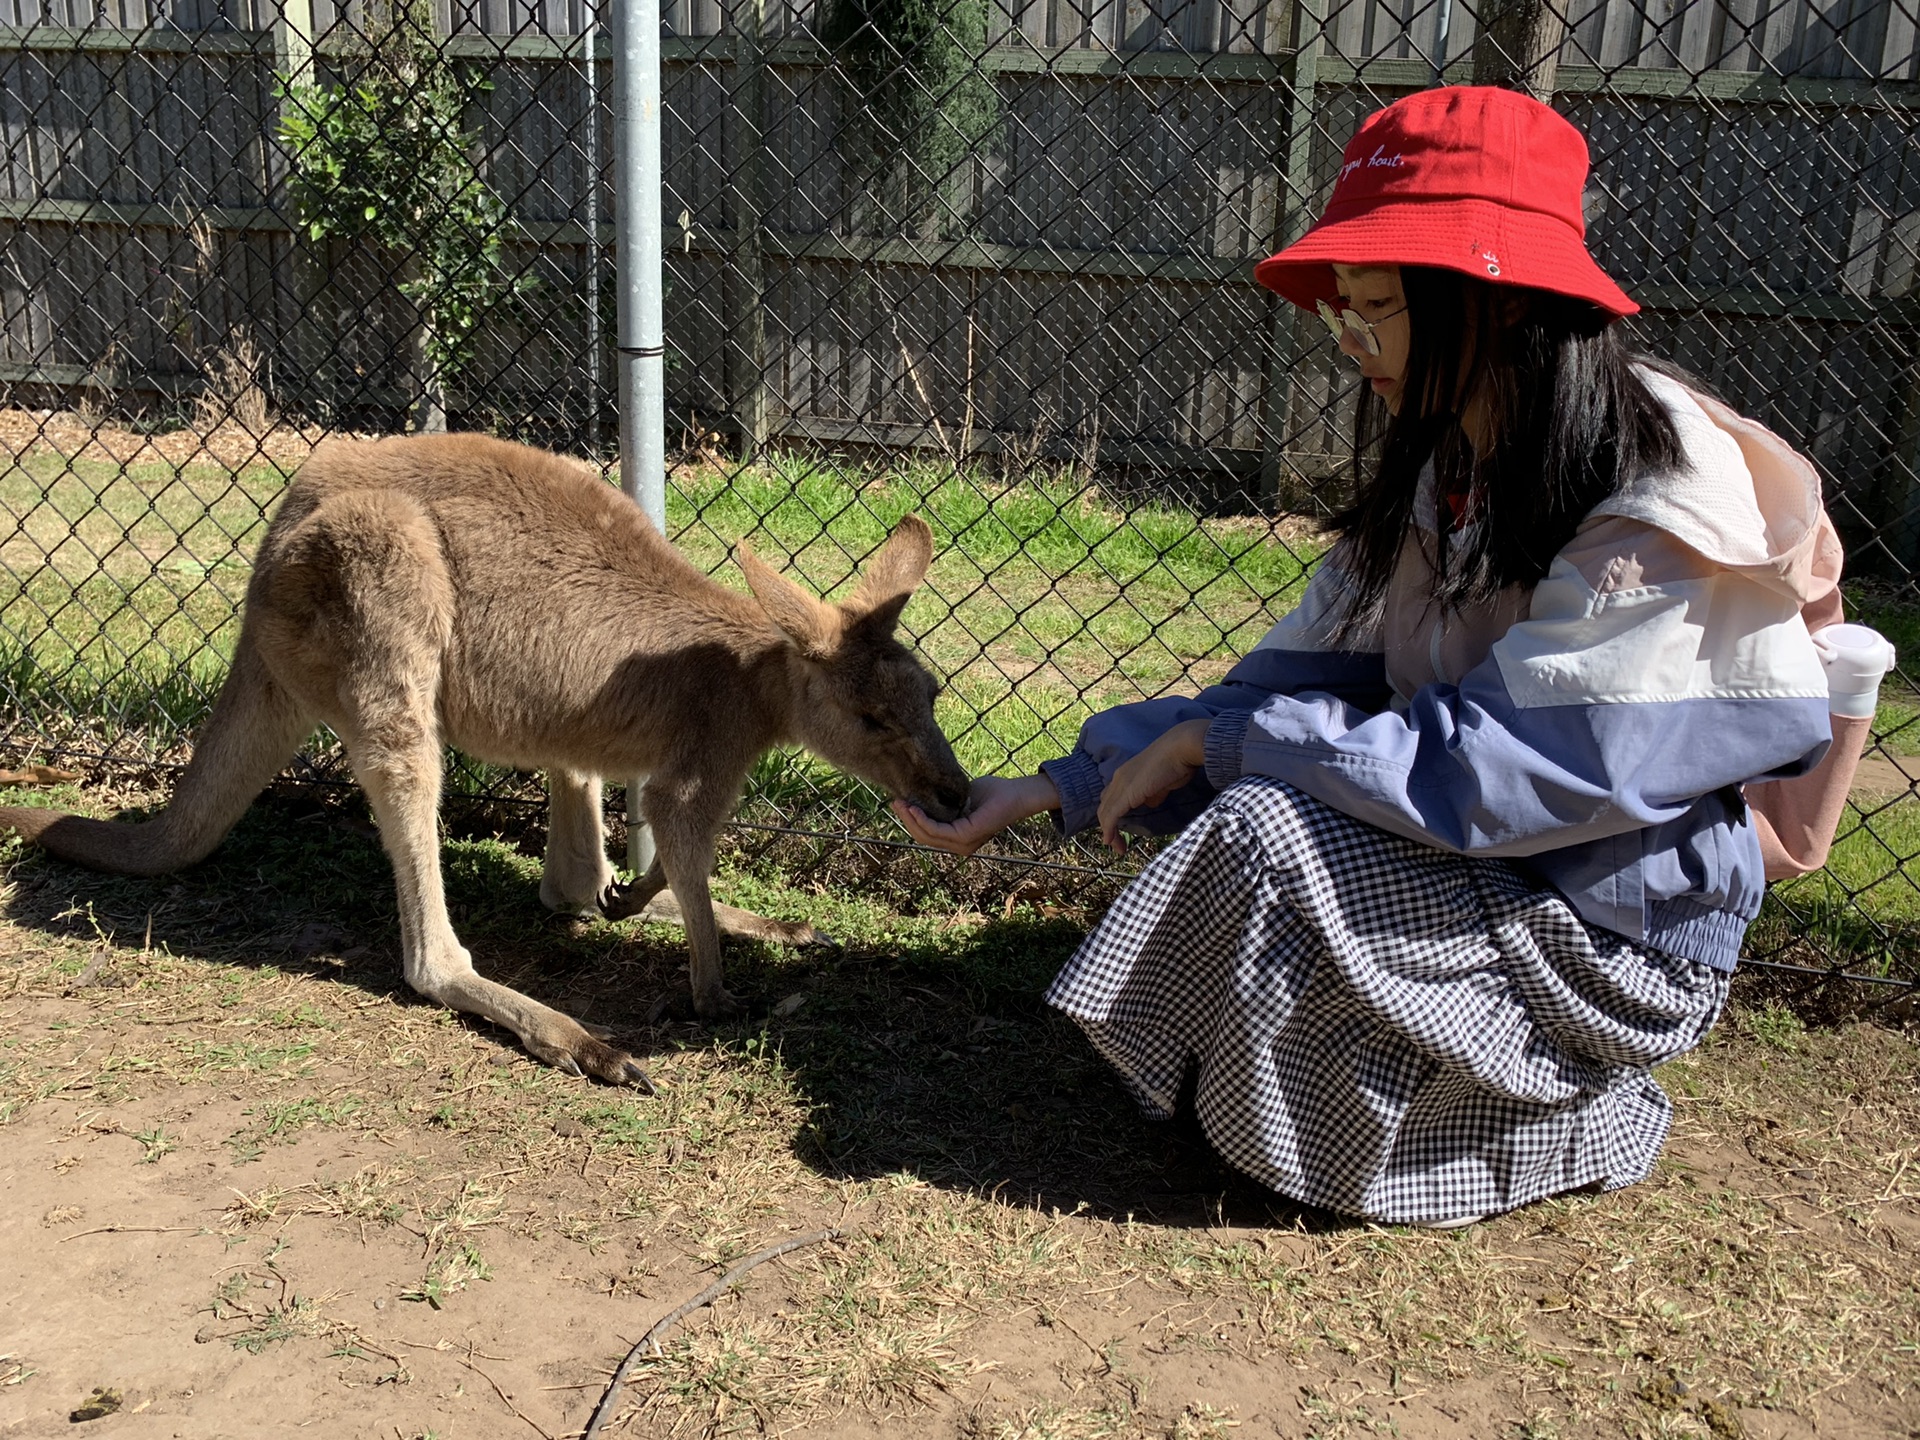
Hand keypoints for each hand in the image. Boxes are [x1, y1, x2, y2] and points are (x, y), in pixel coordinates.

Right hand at [891, 774, 1059, 857]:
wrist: (1016, 794)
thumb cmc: (993, 794)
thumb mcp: (961, 797)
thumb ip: (944, 801)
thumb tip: (921, 793)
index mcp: (959, 839)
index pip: (928, 834)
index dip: (910, 820)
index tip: (899, 802)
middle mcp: (960, 847)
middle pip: (923, 837)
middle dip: (906, 819)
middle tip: (894, 801)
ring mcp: (963, 845)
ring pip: (927, 835)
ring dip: (910, 819)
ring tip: (900, 802)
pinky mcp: (966, 837)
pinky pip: (937, 830)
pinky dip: (923, 820)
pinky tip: (915, 807)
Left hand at [1097, 718, 1210, 851]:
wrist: (1180, 749)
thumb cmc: (1177, 763)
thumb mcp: (1163, 783)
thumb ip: (1154, 793)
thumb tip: (1150, 802)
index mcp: (1127, 773)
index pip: (1112, 797)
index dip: (1112, 814)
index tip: (1119, 829)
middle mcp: (1119, 778)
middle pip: (1105, 806)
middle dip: (1108, 825)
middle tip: (1116, 843)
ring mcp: (1120, 785)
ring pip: (1105, 812)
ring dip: (1109, 832)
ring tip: (1117, 848)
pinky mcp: (1125, 794)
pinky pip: (1111, 816)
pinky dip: (1109, 830)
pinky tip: (1111, 841)